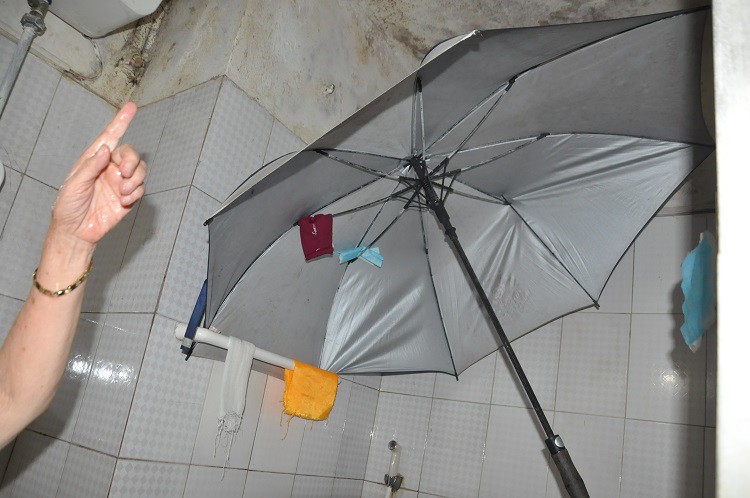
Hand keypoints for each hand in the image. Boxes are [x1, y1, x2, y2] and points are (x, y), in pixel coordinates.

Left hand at [51, 102, 145, 245]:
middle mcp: (109, 168)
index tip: (131, 107)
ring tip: (123, 192)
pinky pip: (141, 189)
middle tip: (124, 173)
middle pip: (131, 154)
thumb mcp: (74, 184)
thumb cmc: (68, 206)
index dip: (121, 121)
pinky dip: (135, 194)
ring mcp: (120, 182)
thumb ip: (90, 167)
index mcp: (94, 160)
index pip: (110, 137)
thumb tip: (105, 150)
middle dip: (132, 161)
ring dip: (135, 180)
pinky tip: (123, 202)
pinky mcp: (128, 197)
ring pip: (140, 170)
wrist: (76, 231)